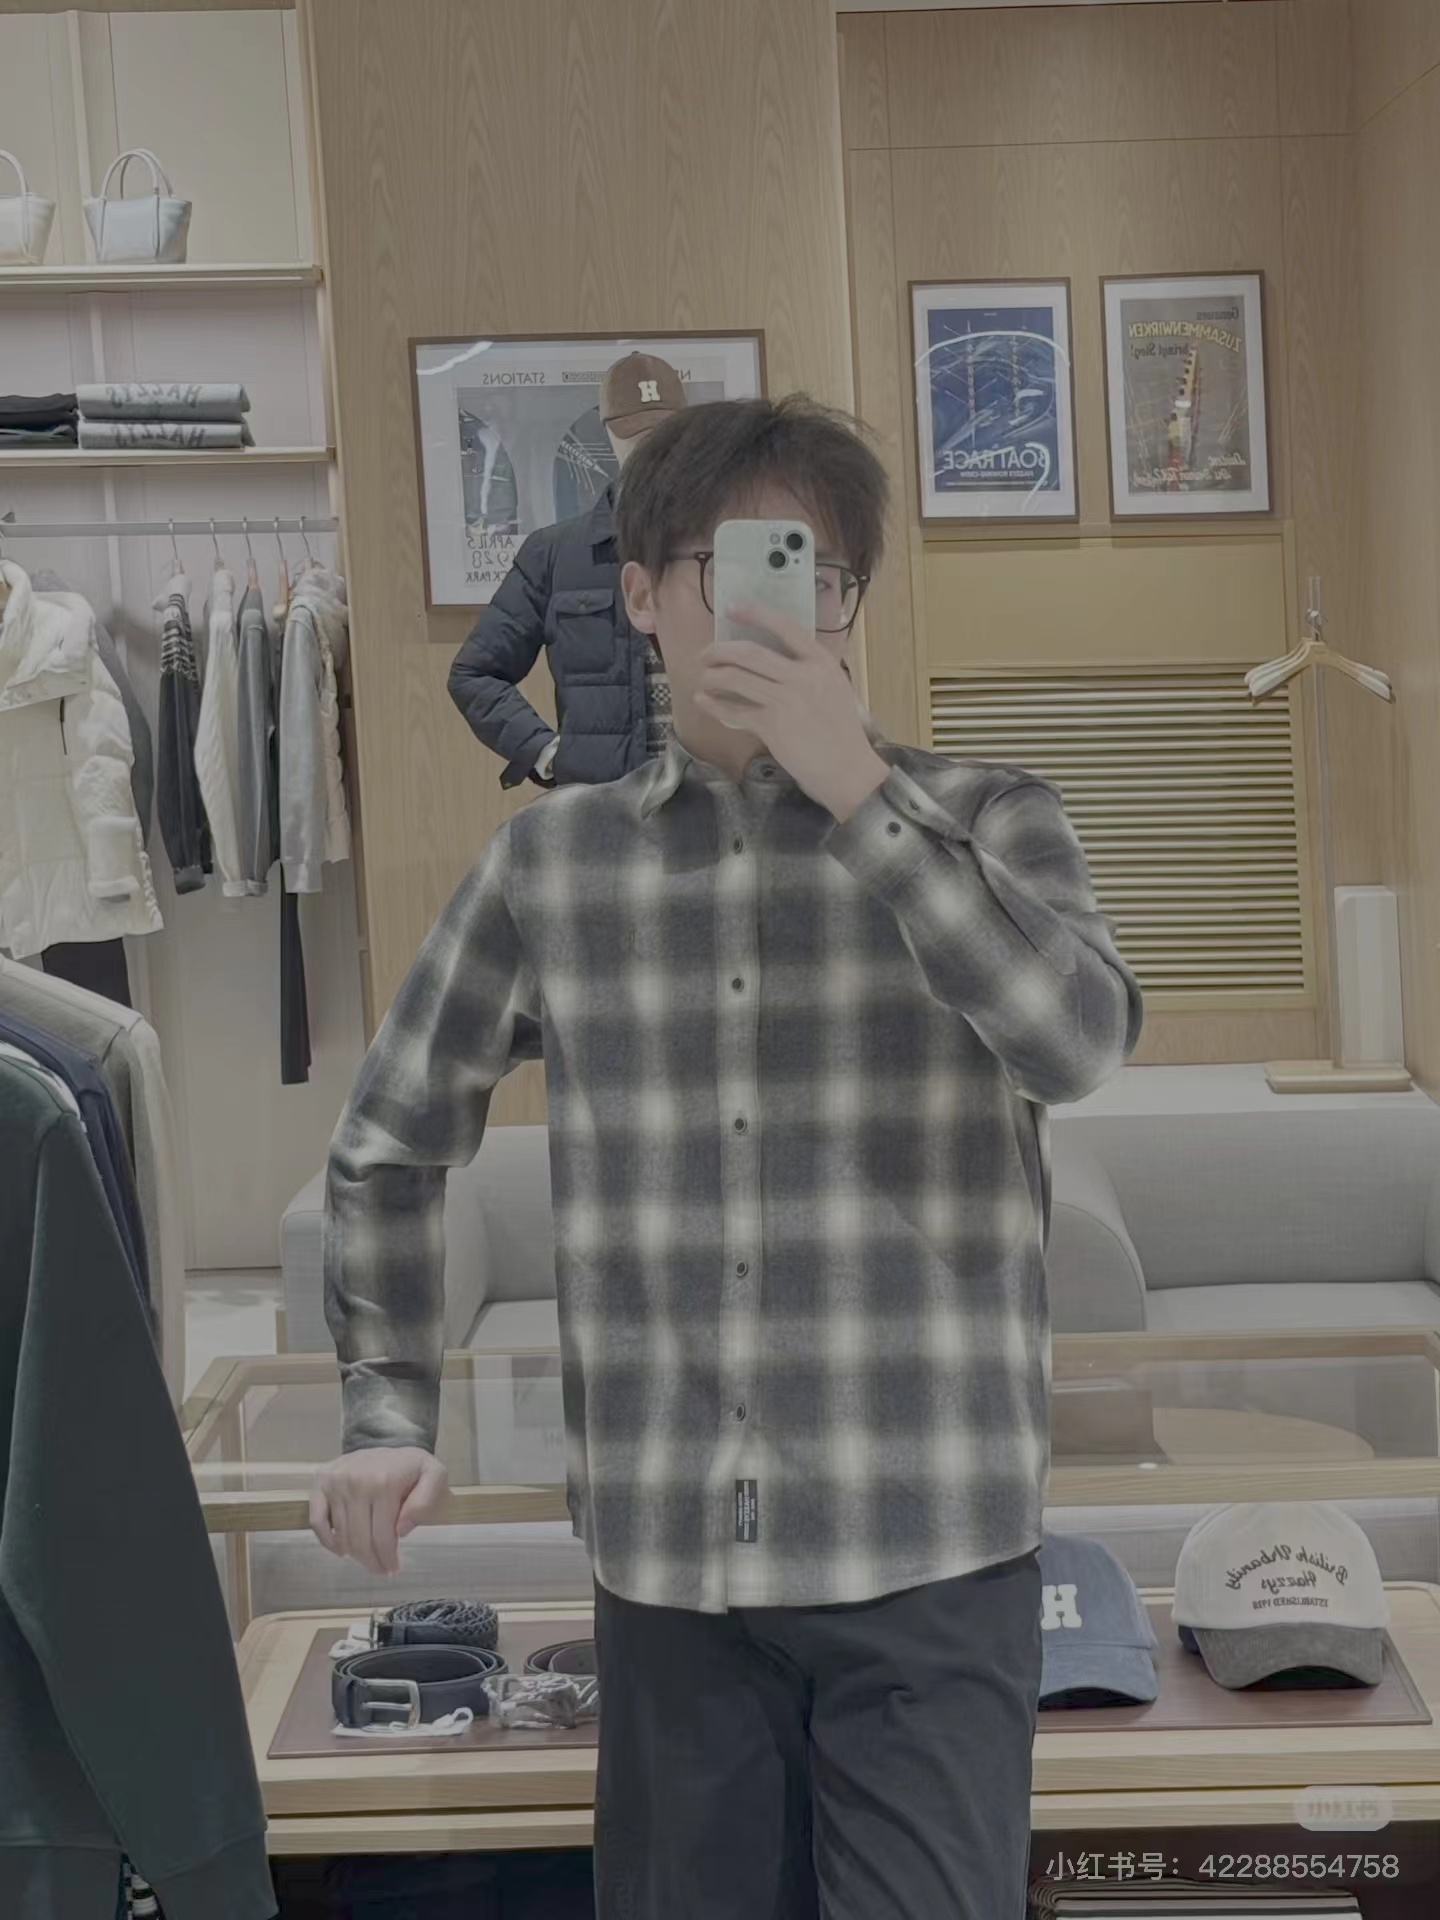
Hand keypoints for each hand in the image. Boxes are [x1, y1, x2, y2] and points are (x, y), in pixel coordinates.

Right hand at [309, 1447, 449, 1576]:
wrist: (390, 1441)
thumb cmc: (412, 1467)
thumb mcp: (435, 1475)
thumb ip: (426, 1502)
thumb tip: (401, 1530)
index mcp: (385, 1482)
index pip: (382, 1536)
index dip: (387, 1559)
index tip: (393, 1569)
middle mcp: (356, 1481)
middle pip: (360, 1540)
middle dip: (371, 1562)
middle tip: (380, 1571)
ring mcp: (335, 1481)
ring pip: (341, 1534)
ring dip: (353, 1554)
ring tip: (366, 1559)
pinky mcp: (321, 1481)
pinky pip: (316, 1521)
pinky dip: (327, 1540)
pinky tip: (341, 1549)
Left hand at [694, 605, 888, 821]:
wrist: (848, 769)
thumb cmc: (841, 732)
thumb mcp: (834, 689)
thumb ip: (808, 670)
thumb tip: (774, 659)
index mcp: (820, 662)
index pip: (784, 627)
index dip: (755, 614)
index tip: (732, 609)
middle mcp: (803, 676)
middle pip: (749, 652)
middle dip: (719, 650)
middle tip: (705, 655)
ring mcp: (786, 700)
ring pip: (736, 678)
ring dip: (712, 676)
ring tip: (703, 678)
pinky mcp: (772, 726)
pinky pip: (733, 710)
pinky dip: (713, 704)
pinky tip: (703, 701)